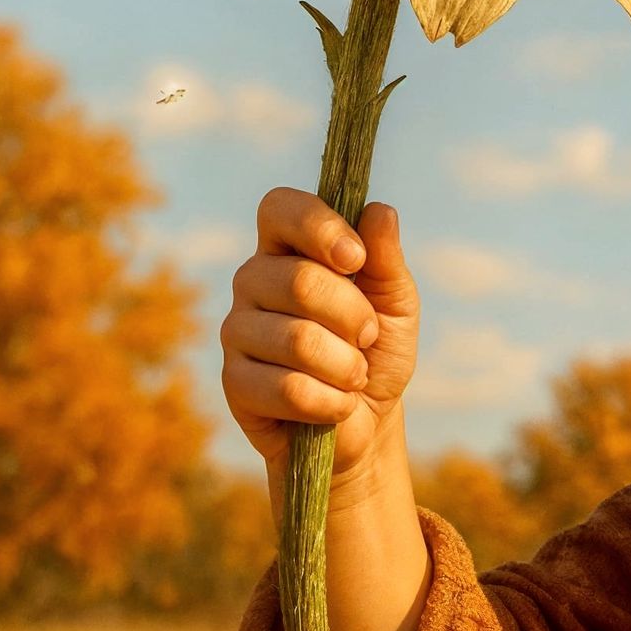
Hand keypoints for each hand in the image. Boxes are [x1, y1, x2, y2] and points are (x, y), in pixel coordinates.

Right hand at [221, 186, 420, 525]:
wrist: (365, 422)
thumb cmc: (376, 351)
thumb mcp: (396, 303)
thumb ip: (386, 259)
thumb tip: (379, 211)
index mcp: (288, 248)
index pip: (280, 208)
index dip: (318, 227)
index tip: (356, 259)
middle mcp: (253, 281)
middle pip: (299, 281)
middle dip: (353, 316)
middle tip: (369, 336)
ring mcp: (237, 331)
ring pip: (297, 339)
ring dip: (346, 365)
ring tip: (355, 375)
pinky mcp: (234, 382)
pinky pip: (288, 388)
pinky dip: (330, 401)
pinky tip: (337, 405)